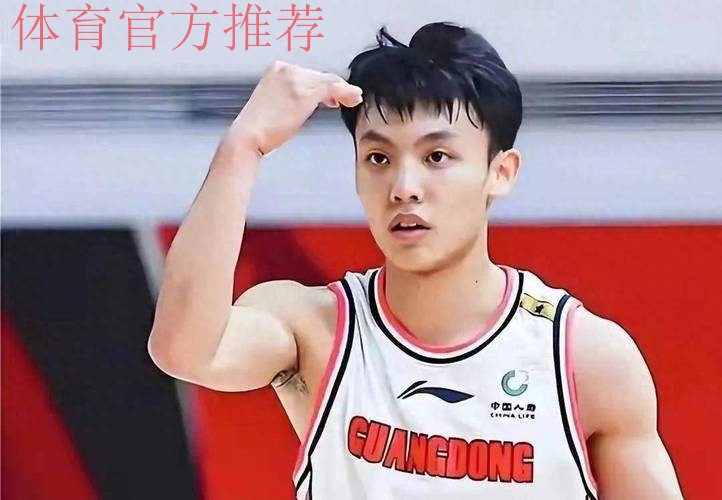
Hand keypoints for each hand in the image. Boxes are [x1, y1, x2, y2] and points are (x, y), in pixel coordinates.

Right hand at [230, 61, 362, 154]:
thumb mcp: (275, 103)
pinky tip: (353, 99)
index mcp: (277, 69)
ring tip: (353, 99)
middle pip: (320, 76)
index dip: (323, 84)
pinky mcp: (304, 92)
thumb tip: (312, 100)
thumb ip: (292, 96)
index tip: (332, 95)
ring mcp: (295, 79)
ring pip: (329, 81)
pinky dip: (347, 93)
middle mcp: (286, 69)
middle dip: (335, 88)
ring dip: (344, 90)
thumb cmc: (259, 127)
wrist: (248, 136)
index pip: (308, 73)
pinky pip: (333, 89)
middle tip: (345, 99)